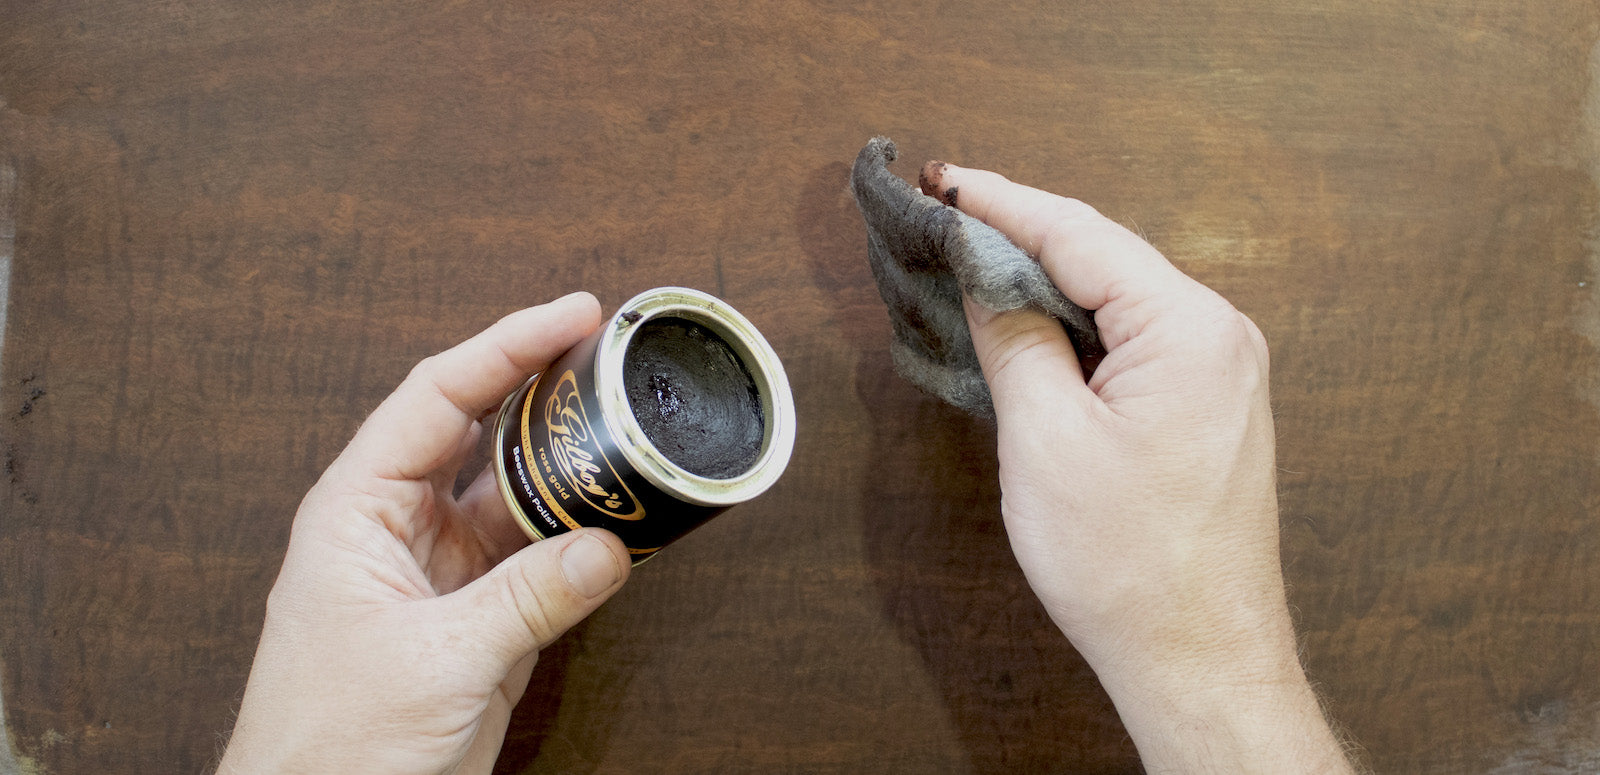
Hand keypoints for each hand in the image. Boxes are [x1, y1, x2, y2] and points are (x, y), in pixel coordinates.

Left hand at [219, 292, 631, 774]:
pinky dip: (580, 537)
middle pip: (480, 428)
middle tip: (609, 352)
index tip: (571, 316)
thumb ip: (526, 600)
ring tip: (627, 427)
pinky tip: (618, 520)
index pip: (437, 396)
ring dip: (569, 466)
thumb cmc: (328, 745)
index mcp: (358, 510)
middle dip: (542, 387)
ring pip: (516, 492)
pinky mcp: (478, 616)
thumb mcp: (434, 662)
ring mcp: (443, 570)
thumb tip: (605, 545)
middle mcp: (401, 525)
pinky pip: (538, 556)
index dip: (505, 345)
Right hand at [925, 166, 1354, 772]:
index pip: (1082, 235)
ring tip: (969, 263)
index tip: (941, 182)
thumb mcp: (1047, 440)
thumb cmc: (1130, 566)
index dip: (1002, 203)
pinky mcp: (1206, 410)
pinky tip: (1025, 331)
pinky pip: (1132, 344)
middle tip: (943, 216)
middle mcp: (1220, 338)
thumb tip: (987, 277)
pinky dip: (1074, 332)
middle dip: (1020, 237)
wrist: (1199, 659)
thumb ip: (1015, 340)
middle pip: (1104, 259)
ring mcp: (1220, 375)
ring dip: (1043, 286)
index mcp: (1190, 330)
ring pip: (1116, 302)